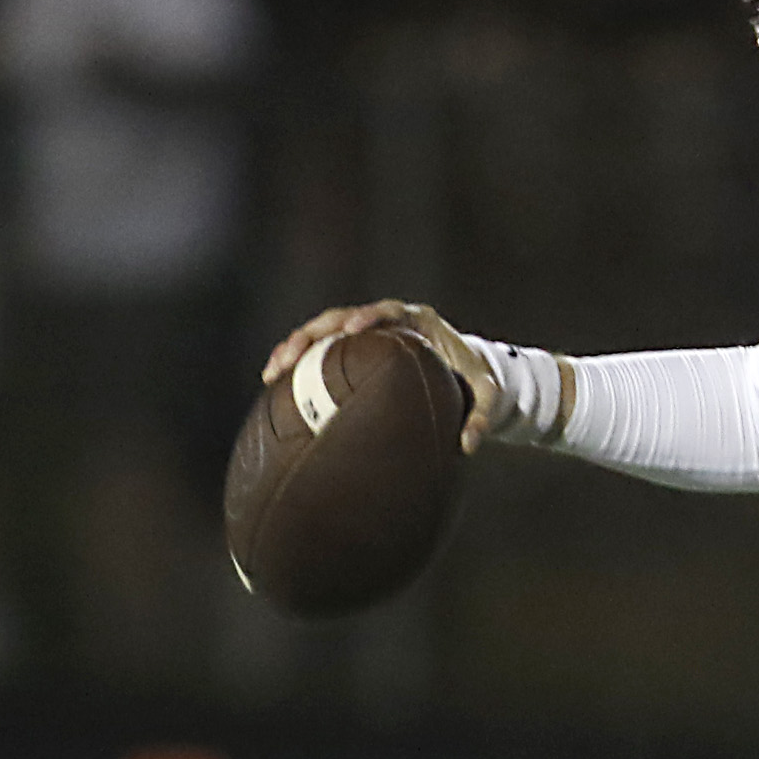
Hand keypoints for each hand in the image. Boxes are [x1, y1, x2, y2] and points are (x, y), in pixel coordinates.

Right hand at [261, 300, 542, 454]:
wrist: (466, 373)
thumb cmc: (475, 380)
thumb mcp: (486, 395)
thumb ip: (482, 417)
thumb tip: (467, 447)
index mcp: (418, 321)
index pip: (388, 311)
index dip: (366, 317)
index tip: (349, 331)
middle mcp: (386, 321)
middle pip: (340, 317)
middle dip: (312, 334)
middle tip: (291, 357)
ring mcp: (364, 333)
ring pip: (321, 332)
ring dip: (294, 348)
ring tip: (272, 373)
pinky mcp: (352, 349)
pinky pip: (320, 350)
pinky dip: (299, 363)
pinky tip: (276, 383)